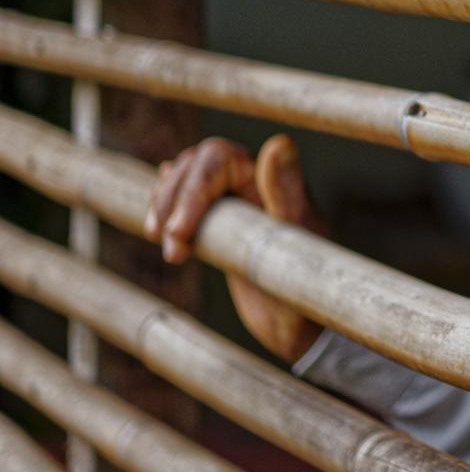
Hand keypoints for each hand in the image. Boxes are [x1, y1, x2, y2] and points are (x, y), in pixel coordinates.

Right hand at [147, 135, 323, 361]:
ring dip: (164, 207)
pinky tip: (161, 222)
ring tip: (169, 249)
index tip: (181, 233)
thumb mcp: (296, 240)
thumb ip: (287, 192)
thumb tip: (279, 142)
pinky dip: (166, 210)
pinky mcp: (219, 226)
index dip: (191, 189)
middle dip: (172, 201)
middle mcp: (251, 185)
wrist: (299, 329)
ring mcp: (233, 204)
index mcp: (269, 180)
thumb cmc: (304, 287)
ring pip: (183, 181)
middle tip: (171, 250)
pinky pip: (184, 202)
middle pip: (194, 166)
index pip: (217, 157)